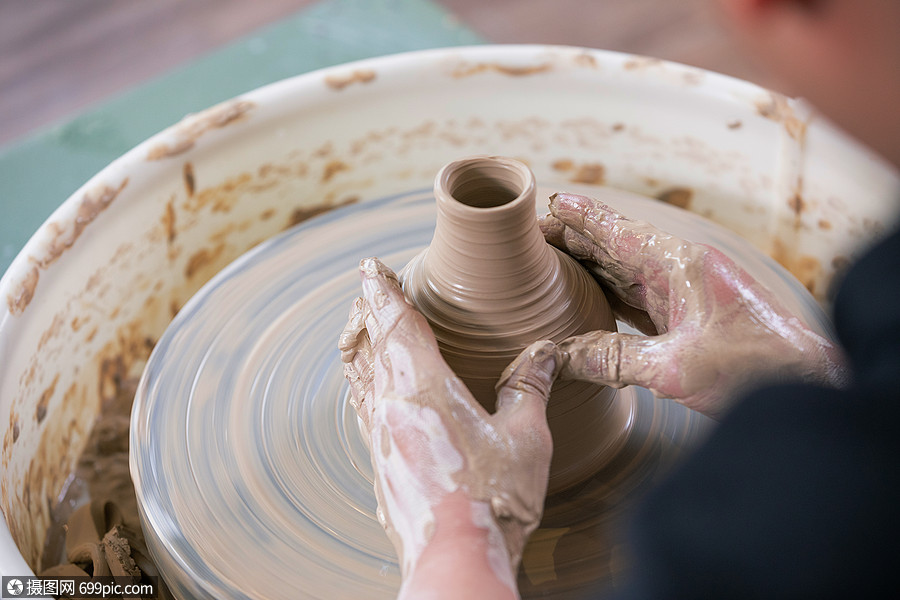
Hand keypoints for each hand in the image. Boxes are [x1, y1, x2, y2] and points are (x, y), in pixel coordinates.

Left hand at [339, 257, 559, 597]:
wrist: (456, 561)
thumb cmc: (493, 498)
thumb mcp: (526, 436)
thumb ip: (530, 386)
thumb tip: (544, 351)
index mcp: (425, 387)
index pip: (397, 324)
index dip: (383, 291)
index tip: (370, 268)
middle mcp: (391, 407)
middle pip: (370, 347)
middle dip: (369, 314)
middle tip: (368, 292)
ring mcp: (380, 439)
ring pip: (362, 379)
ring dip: (363, 350)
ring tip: (364, 334)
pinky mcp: (381, 466)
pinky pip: (366, 411)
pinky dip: (366, 387)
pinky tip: (374, 396)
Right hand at [540, 192, 846, 418]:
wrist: (808, 385)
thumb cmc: (755, 369)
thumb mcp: (674, 368)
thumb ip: (611, 360)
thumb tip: (559, 358)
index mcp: (679, 264)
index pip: (617, 232)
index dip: (581, 217)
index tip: (550, 202)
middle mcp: (679, 271)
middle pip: (614, 249)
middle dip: (573, 241)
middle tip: (532, 239)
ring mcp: (684, 294)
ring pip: (623, 274)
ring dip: (587, 269)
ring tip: (548, 264)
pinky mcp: (687, 318)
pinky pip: (636, 300)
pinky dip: (607, 297)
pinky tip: (585, 298)